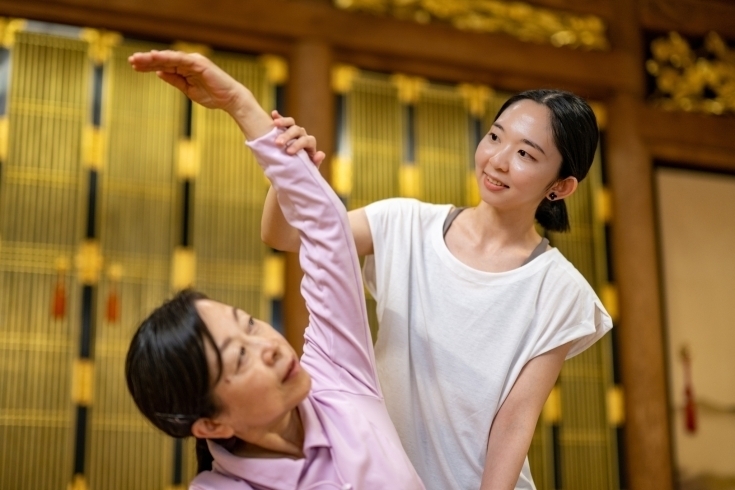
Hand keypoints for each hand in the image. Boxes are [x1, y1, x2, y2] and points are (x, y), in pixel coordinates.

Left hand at [128, 50, 247, 114]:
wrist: (230, 100)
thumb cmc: (212, 96)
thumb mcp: (188, 90)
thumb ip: (174, 80)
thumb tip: (159, 73)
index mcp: (186, 69)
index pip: (164, 65)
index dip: (149, 65)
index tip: (134, 66)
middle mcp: (189, 62)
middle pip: (164, 60)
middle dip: (147, 61)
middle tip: (131, 61)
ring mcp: (194, 61)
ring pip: (169, 58)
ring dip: (153, 58)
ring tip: (138, 59)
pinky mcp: (199, 63)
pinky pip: (180, 59)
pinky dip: (167, 58)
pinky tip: (155, 57)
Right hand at [271, 110, 325, 166]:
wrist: (292, 167)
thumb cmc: (301, 167)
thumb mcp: (309, 167)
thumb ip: (315, 162)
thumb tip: (321, 154)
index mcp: (309, 143)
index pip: (306, 140)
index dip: (298, 145)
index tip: (289, 152)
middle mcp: (302, 134)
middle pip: (297, 130)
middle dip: (288, 136)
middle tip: (278, 143)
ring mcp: (293, 130)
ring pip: (291, 122)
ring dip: (283, 122)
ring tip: (275, 124)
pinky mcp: (284, 128)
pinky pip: (282, 121)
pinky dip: (279, 117)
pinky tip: (273, 114)